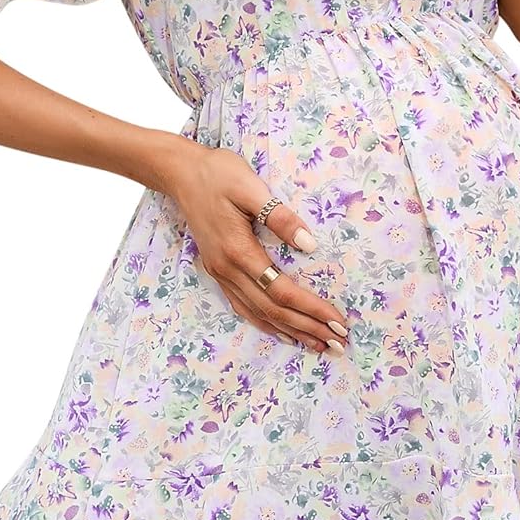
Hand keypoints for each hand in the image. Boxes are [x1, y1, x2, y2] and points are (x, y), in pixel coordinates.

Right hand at [167, 143, 349, 354]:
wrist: (180, 174)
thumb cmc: (218, 174)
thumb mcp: (251, 187)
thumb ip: (280, 217)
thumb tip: (309, 244)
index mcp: (238, 251)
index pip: (282, 290)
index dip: (311, 309)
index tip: (337, 321)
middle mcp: (228, 270)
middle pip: (273, 310)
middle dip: (308, 328)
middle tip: (338, 344)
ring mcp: (220, 273)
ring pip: (259, 313)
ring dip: (291, 332)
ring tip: (318, 346)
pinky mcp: (218, 271)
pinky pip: (243, 307)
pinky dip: (265, 324)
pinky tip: (282, 332)